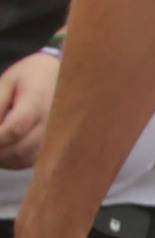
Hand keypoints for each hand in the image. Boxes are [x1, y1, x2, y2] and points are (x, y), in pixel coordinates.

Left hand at [0, 53, 53, 168]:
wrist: (65, 77)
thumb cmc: (31, 77)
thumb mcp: (8, 82)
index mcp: (37, 102)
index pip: (13, 129)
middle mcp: (51, 123)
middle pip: (19, 149)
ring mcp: (56, 137)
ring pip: (24, 159)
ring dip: (3, 159)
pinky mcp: (56, 145)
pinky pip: (31, 161)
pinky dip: (13, 160)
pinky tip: (4, 149)